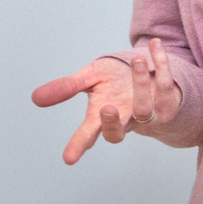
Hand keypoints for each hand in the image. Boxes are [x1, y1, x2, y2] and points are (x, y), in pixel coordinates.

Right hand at [30, 38, 181, 164]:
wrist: (149, 72)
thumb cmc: (115, 79)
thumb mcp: (88, 79)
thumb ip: (65, 88)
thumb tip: (35, 98)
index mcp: (101, 117)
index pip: (87, 134)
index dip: (78, 144)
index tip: (68, 158)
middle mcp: (124, 120)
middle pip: (117, 133)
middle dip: (112, 123)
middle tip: (107, 108)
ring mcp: (147, 113)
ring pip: (145, 109)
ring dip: (141, 83)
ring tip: (137, 59)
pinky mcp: (167, 102)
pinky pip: (167, 84)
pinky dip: (162, 63)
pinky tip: (155, 45)